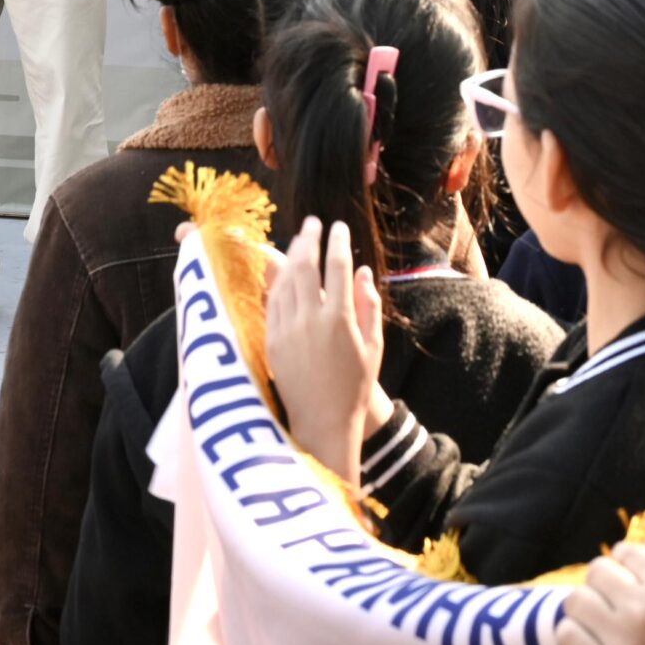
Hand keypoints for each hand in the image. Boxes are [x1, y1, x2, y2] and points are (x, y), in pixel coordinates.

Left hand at [263, 217, 383, 483]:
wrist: (323, 422)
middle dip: (310, 239)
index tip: (339, 226)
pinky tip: (282, 270)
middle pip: (306, 266)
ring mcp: (287, 330)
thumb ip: (369, 306)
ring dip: (291, 256)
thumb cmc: (354, 387)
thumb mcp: (373, 346)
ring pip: (285, 280)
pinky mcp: (271, 341)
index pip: (338, 267)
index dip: (338, 242)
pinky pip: (272, 301)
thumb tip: (362, 271)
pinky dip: (277, 281)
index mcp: (340, 320)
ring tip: (299, 241)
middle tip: (314, 223)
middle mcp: (310, 321)